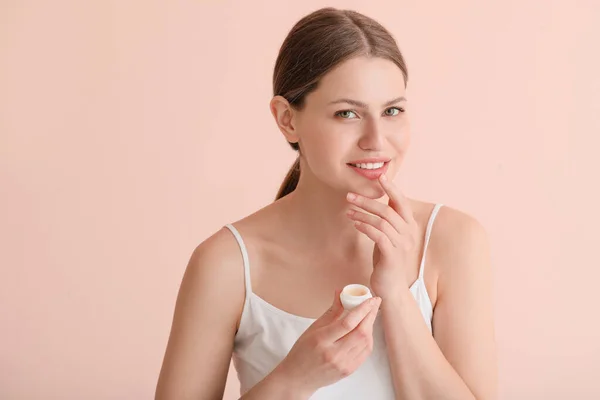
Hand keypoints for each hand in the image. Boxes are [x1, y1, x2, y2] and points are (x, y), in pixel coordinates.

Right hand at [273, 289, 381, 395]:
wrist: (298, 378)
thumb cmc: (302, 352)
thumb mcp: (313, 329)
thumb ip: (331, 312)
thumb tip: (341, 292)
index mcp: (321, 340)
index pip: (347, 323)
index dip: (362, 309)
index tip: (370, 299)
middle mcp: (334, 354)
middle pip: (360, 333)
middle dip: (371, 315)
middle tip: (375, 303)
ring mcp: (343, 365)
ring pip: (366, 343)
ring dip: (370, 326)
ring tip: (369, 315)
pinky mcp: (349, 371)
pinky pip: (365, 353)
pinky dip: (368, 339)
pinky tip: (366, 330)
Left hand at [345, 173, 418, 298]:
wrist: (391, 287)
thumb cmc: (386, 260)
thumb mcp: (388, 236)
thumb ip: (387, 220)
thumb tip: (377, 202)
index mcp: (409, 226)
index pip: (402, 202)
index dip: (391, 188)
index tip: (380, 176)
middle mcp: (409, 234)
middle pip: (388, 210)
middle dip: (367, 201)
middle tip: (349, 196)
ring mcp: (402, 245)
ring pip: (382, 222)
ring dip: (362, 214)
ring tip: (348, 212)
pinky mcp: (392, 255)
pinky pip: (378, 235)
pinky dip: (365, 227)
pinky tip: (355, 224)